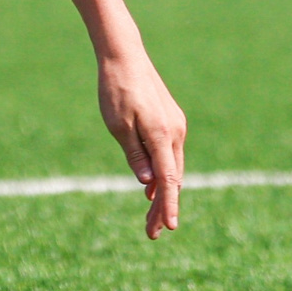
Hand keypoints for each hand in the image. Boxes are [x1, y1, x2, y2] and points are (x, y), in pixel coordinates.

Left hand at [96, 45, 186, 237]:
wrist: (125, 56)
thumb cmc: (116, 90)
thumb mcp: (118, 125)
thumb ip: (134, 154)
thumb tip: (148, 184)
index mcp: (162, 135)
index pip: (169, 179)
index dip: (169, 205)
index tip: (168, 226)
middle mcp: (175, 133)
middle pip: (173, 179)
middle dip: (163, 206)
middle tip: (152, 233)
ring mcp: (175, 127)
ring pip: (173, 168)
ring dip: (164, 193)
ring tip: (152, 219)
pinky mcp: (170, 122)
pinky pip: (169, 155)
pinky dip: (164, 174)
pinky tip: (154, 188)